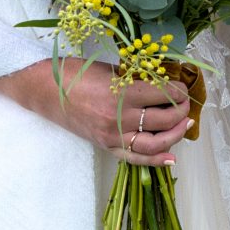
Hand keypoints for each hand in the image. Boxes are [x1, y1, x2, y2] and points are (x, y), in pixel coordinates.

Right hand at [0, 58, 191, 165]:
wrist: (44, 90)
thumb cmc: (75, 73)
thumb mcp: (110, 69)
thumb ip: (135, 78)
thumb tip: (161, 81)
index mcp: (122, 94)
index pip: (163, 95)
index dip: (178, 90)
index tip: (182, 85)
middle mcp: (119, 119)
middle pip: (164, 120)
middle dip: (181, 111)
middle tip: (185, 103)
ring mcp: (112, 136)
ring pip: (154, 144)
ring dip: (175, 135)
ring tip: (184, 125)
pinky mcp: (105, 146)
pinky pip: (135, 158)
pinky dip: (156, 160)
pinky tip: (171, 157)